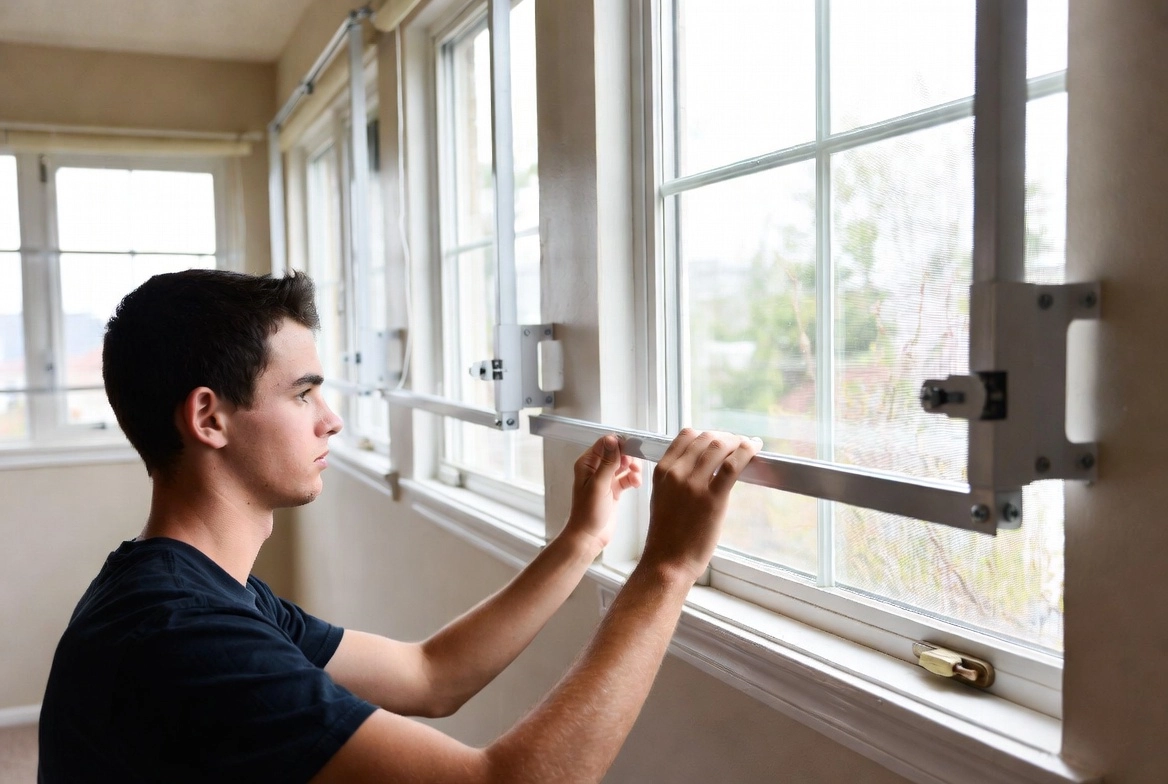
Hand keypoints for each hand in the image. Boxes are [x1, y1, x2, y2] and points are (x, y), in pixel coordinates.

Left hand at [561, 435, 641, 553]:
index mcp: (587, 463)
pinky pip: (627, 477)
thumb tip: (612, 439)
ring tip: (636, 478)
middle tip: (635, 467)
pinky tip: (635, 484)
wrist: (589, 536)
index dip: (620, 445)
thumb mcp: (599, 485)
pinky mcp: (614, 488)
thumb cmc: (588, 514)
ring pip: (624, 464)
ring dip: (633, 468)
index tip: (633, 450)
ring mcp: (605, 478)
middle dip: (629, 457)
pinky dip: (633, 478)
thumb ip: (607, 462)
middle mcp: (595, 468)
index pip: (605, 443)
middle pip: (617, 452)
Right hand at [642, 429, 760, 583]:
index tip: (719, 439)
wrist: (668, 562)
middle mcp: (676, 473)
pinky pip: (733, 465)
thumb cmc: (667, 535)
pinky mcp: (713, 498)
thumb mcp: (663, 497)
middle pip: (706, 438)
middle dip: (725, 437)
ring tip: (747, 446)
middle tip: (737, 444)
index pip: (686, 435)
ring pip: (719, 446)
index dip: (706, 433)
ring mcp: (694, 484)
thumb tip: (699, 464)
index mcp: (662, 471)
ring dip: (738, 441)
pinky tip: (755, 448)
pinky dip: (747, 451)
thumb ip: (676, 477)